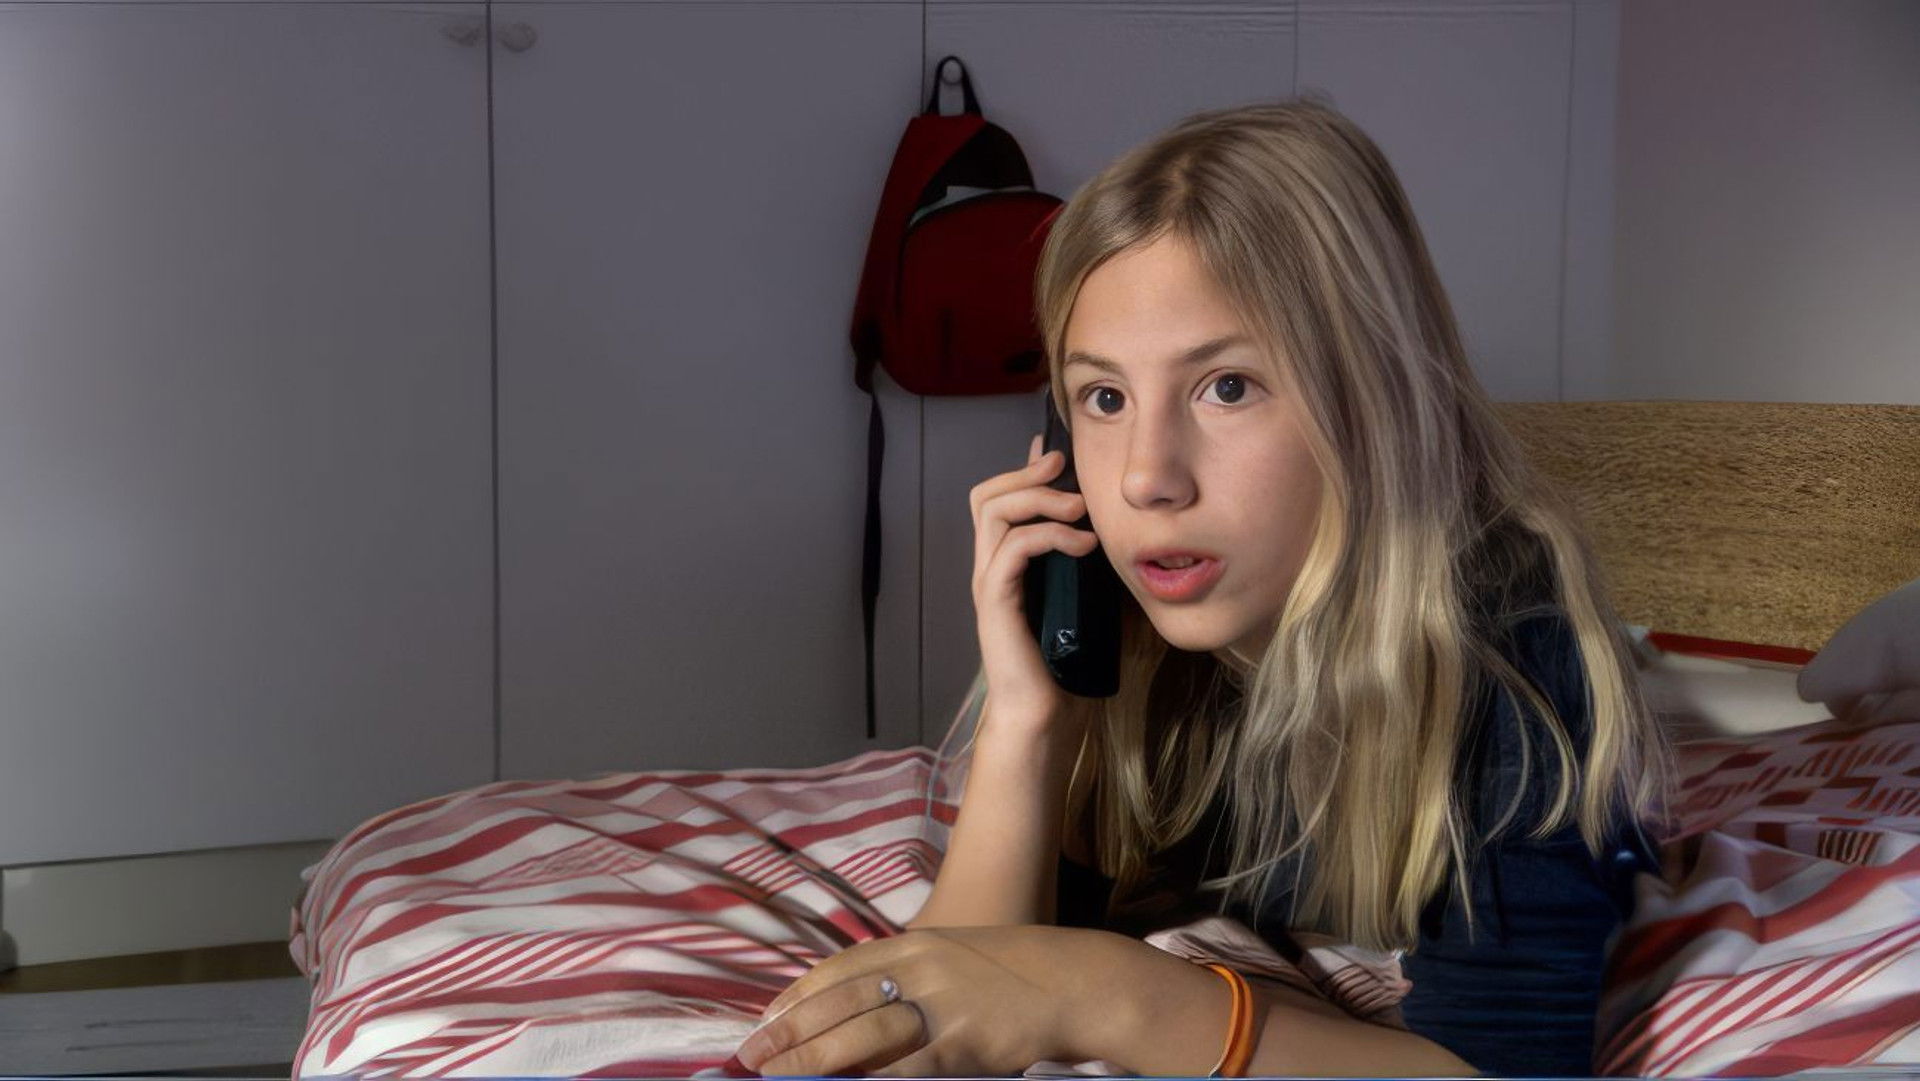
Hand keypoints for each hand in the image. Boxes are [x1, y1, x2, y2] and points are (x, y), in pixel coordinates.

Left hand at [732, 924, 1127, 1076]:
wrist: (1075, 982)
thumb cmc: (1016, 974)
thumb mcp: (957, 956)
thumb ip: (911, 974)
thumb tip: (861, 1005)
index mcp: (916, 943)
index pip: (839, 968)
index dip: (796, 995)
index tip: (764, 1019)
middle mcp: (920, 967)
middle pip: (837, 1000)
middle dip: (789, 1029)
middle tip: (752, 1055)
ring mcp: (940, 1005)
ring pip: (859, 1035)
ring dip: (812, 1058)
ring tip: (779, 1075)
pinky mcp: (961, 1042)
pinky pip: (902, 1069)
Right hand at [969, 431, 1097, 729]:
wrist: (1041, 717)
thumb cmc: (1065, 667)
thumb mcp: (1085, 602)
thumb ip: (1089, 568)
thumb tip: (1118, 535)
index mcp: (1007, 565)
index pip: (999, 500)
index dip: (1025, 470)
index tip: (1060, 454)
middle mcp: (991, 567)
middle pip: (986, 495)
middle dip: (1025, 472)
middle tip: (1062, 465)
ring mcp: (989, 583)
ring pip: (994, 511)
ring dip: (1039, 497)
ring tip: (1079, 507)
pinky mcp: (996, 601)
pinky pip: (1012, 548)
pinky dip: (1049, 534)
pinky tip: (1083, 544)